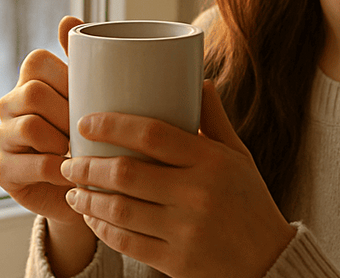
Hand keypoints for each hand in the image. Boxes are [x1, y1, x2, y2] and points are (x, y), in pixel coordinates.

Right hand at [0, 17, 95, 274]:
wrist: (89, 191)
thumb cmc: (94, 137)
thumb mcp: (94, 97)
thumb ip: (82, 60)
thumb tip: (69, 18)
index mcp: (30, 80)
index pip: (37, 61)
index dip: (67, 77)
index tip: (92, 97)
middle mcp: (9, 105)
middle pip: (33, 92)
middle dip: (67, 112)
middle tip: (91, 130)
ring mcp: (2, 137)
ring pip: (29, 127)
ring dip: (63, 141)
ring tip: (82, 152)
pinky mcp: (2, 170)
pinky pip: (30, 164)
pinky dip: (57, 169)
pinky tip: (73, 174)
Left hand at [60, 80, 296, 277]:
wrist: (270, 263)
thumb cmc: (250, 202)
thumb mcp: (239, 157)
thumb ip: (215, 120)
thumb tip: (199, 79)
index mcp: (211, 161)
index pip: (153, 134)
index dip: (113, 125)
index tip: (86, 122)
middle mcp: (197, 194)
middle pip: (126, 173)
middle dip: (87, 166)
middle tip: (69, 161)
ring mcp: (186, 230)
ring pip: (120, 210)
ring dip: (88, 199)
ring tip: (73, 190)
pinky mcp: (176, 261)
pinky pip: (127, 243)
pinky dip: (102, 229)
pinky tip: (92, 218)